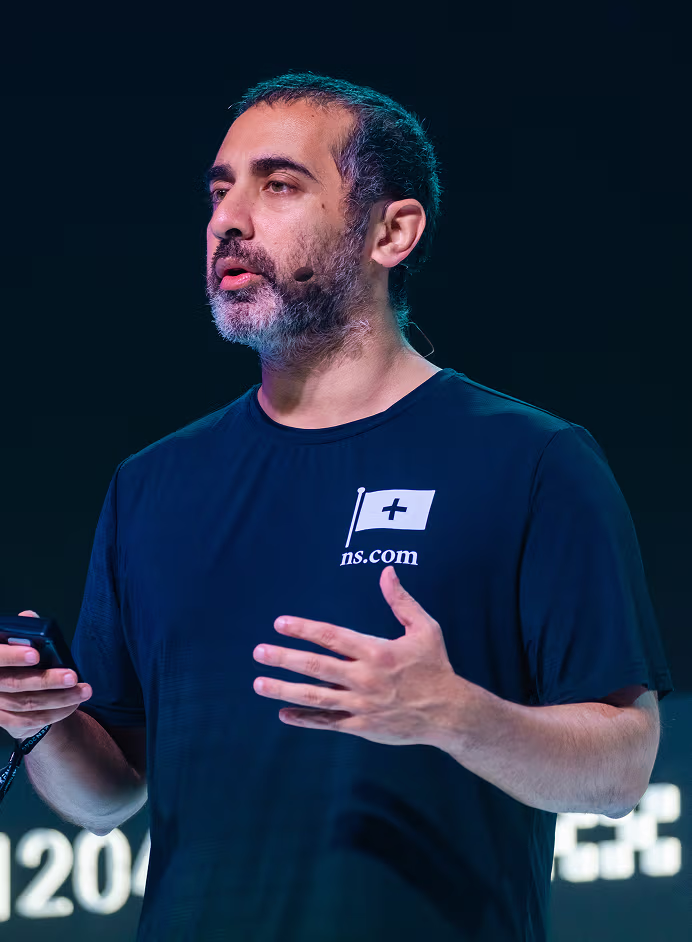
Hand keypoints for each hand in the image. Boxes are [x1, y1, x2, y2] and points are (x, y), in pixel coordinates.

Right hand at [0, 611, 91, 740]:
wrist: (4, 689)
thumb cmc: (12, 658)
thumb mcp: (12, 642)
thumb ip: (20, 631)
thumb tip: (29, 616)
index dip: (13, 656)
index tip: (35, 654)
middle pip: (15, 683)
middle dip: (47, 680)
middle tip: (73, 676)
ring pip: (26, 704)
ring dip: (59, 699)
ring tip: (84, 690)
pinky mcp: (4, 720)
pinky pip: (30, 721)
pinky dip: (54, 714)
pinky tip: (72, 704)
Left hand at [252, 566, 460, 745]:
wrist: (449, 713)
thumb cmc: (435, 666)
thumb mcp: (424, 628)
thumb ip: (401, 601)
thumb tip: (387, 571)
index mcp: (376, 651)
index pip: (332, 636)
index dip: (304, 629)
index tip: (280, 623)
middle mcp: (364, 677)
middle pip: (316, 666)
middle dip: (284, 658)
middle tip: (258, 652)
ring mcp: (361, 704)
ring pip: (315, 697)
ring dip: (284, 690)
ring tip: (259, 683)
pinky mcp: (362, 725)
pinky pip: (328, 722)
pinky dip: (304, 720)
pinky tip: (283, 714)